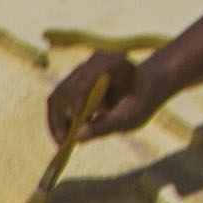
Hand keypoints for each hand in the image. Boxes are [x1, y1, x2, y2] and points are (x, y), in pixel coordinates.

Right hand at [45, 51, 165, 142]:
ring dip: (56, 120)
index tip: (71, 122)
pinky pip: (59, 98)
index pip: (85, 82)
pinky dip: (58, 118)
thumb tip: (77, 137)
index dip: (75, 100)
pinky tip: (65, 133)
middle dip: (60, 117)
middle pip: (66, 89)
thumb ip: (104, 126)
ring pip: (58, 95)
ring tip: (62, 141)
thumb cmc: (142, 101)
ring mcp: (82, 69)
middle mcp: (93, 62)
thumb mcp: (128, 117)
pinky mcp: (74, 78)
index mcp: (113, 65)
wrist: (145, 85)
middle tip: (62, 141)